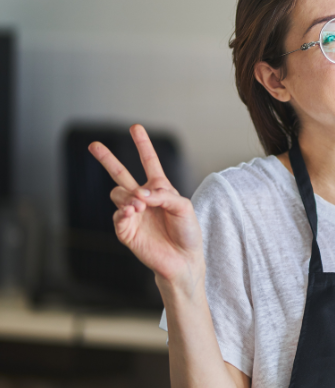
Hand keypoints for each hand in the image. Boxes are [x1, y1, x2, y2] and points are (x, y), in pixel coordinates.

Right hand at [88, 125, 204, 290]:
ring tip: (140, 205)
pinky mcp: (126, 230)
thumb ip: (164, 195)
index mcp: (160, 189)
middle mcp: (143, 198)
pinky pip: (118, 215)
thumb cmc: (187, 232)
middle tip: (94, 145)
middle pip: (121, 174)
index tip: (135, 127)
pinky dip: (124, 211)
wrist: (184, 259)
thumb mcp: (184, 207)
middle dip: (107, 159)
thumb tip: (139, 194)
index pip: (150, 163)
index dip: (143, 145)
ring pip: (118, 193)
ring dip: (129, 196)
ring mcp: (133, 213)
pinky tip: (133, 212)